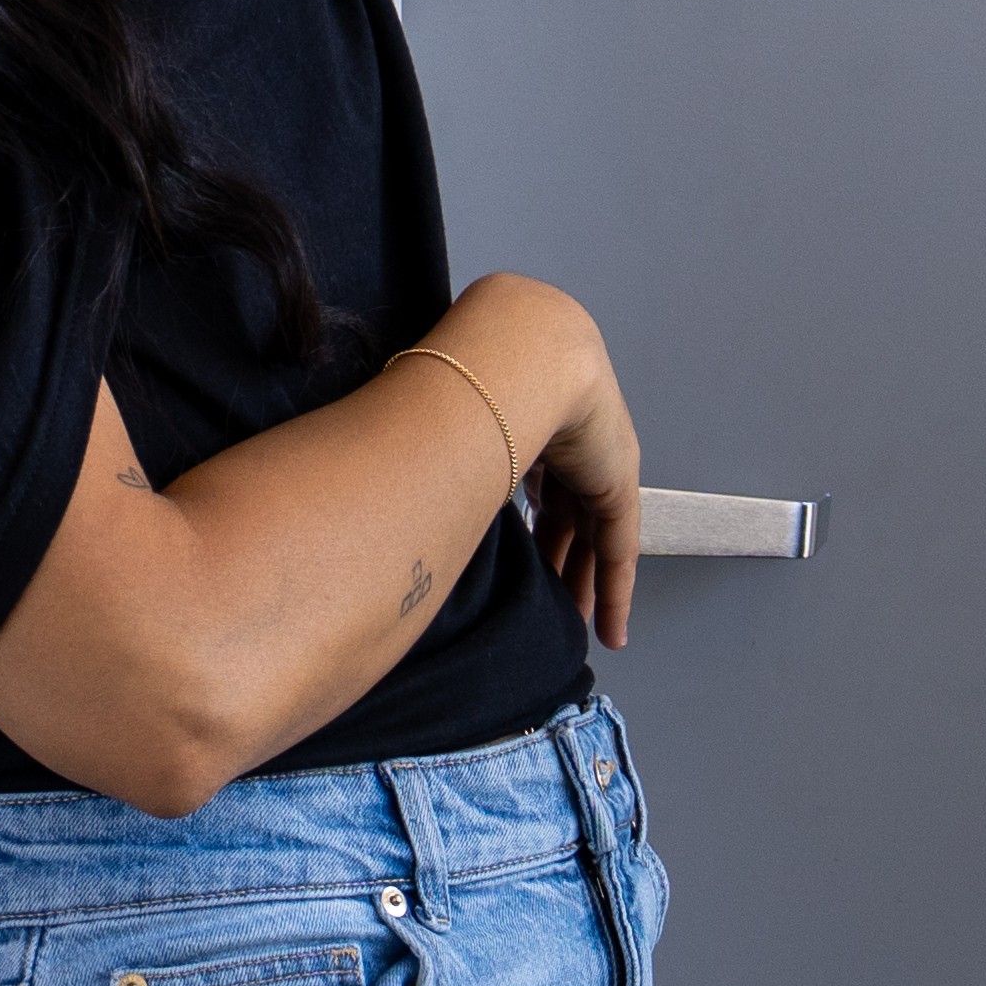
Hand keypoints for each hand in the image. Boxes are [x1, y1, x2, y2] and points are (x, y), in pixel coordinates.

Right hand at [463, 281, 647, 650]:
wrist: (518, 352)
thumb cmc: (464, 368)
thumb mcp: (447, 407)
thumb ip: (429, 436)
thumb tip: (367, 456)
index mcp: (530, 412)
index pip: (536, 479)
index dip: (529, 520)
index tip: (521, 556)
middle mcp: (569, 437)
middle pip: (567, 513)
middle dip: (558, 560)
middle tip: (547, 603)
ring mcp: (597, 458)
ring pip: (593, 538)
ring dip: (582, 585)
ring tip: (574, 625)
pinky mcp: (617, 483)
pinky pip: (618, 550)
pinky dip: (616, 593)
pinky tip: (613, 632)